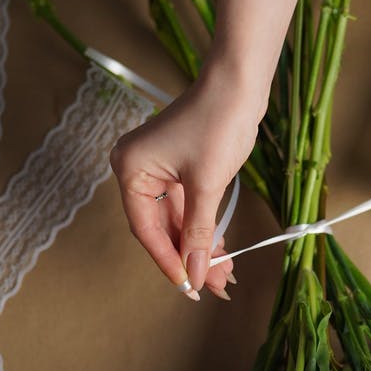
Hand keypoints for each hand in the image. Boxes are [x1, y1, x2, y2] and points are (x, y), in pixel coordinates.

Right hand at [110, 0, 308, 299]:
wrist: (239, 83)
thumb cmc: (218, 122)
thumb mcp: (207, 185)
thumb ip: (198, 233)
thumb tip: (195, 273)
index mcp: (131, 170)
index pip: (145, 229)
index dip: (168, 261)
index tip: (188, 286)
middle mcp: (136, 170)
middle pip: (160, 228)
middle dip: (188, 257)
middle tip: (210, 286)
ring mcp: (157, 169)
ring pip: (176, 221)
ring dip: (198, 247)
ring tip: (222, 275)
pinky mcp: (177, 168)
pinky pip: (185, 207)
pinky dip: (202, 228)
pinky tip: (219, 250)